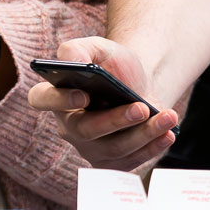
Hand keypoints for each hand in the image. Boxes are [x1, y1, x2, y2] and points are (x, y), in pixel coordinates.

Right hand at [28, 36, 179, 170]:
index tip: (84, 95)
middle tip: (141, 108)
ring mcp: (89, 148)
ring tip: (168, 116)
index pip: (41, 99)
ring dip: (143, 133)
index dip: (59, 100)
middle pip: (86, 130)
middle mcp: (68, 126)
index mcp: (56, 94)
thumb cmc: (113, 65)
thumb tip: (72, 62)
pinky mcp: (112, 162)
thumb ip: (78, 48)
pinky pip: (130, 161)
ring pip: (114, 148)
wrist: (139, 85)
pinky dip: (152, 147)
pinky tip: (168, 132)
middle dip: (116, 120)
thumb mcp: (98, 48)